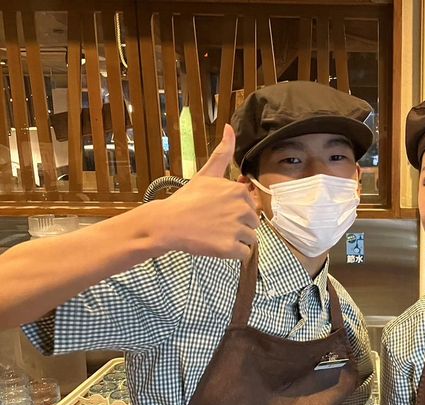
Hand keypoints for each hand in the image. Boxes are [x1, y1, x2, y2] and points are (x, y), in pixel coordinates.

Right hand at [145, 124, 259, 259]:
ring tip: (216, 235)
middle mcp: (242, 208)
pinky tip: (217, 245)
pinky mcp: (231, 248)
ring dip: (237, 240)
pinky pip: (244, 254)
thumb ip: (222, 152)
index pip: (251, 206)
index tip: (218, 211)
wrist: (166, 224)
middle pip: (253, 223)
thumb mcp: (206, 174)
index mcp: (239, 191)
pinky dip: (233, 253)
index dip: (235, 211)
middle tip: (215, 224)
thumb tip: (230, 126)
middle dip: (238, 226)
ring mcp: (237, 229)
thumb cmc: (186, 200)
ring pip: (250, 239)